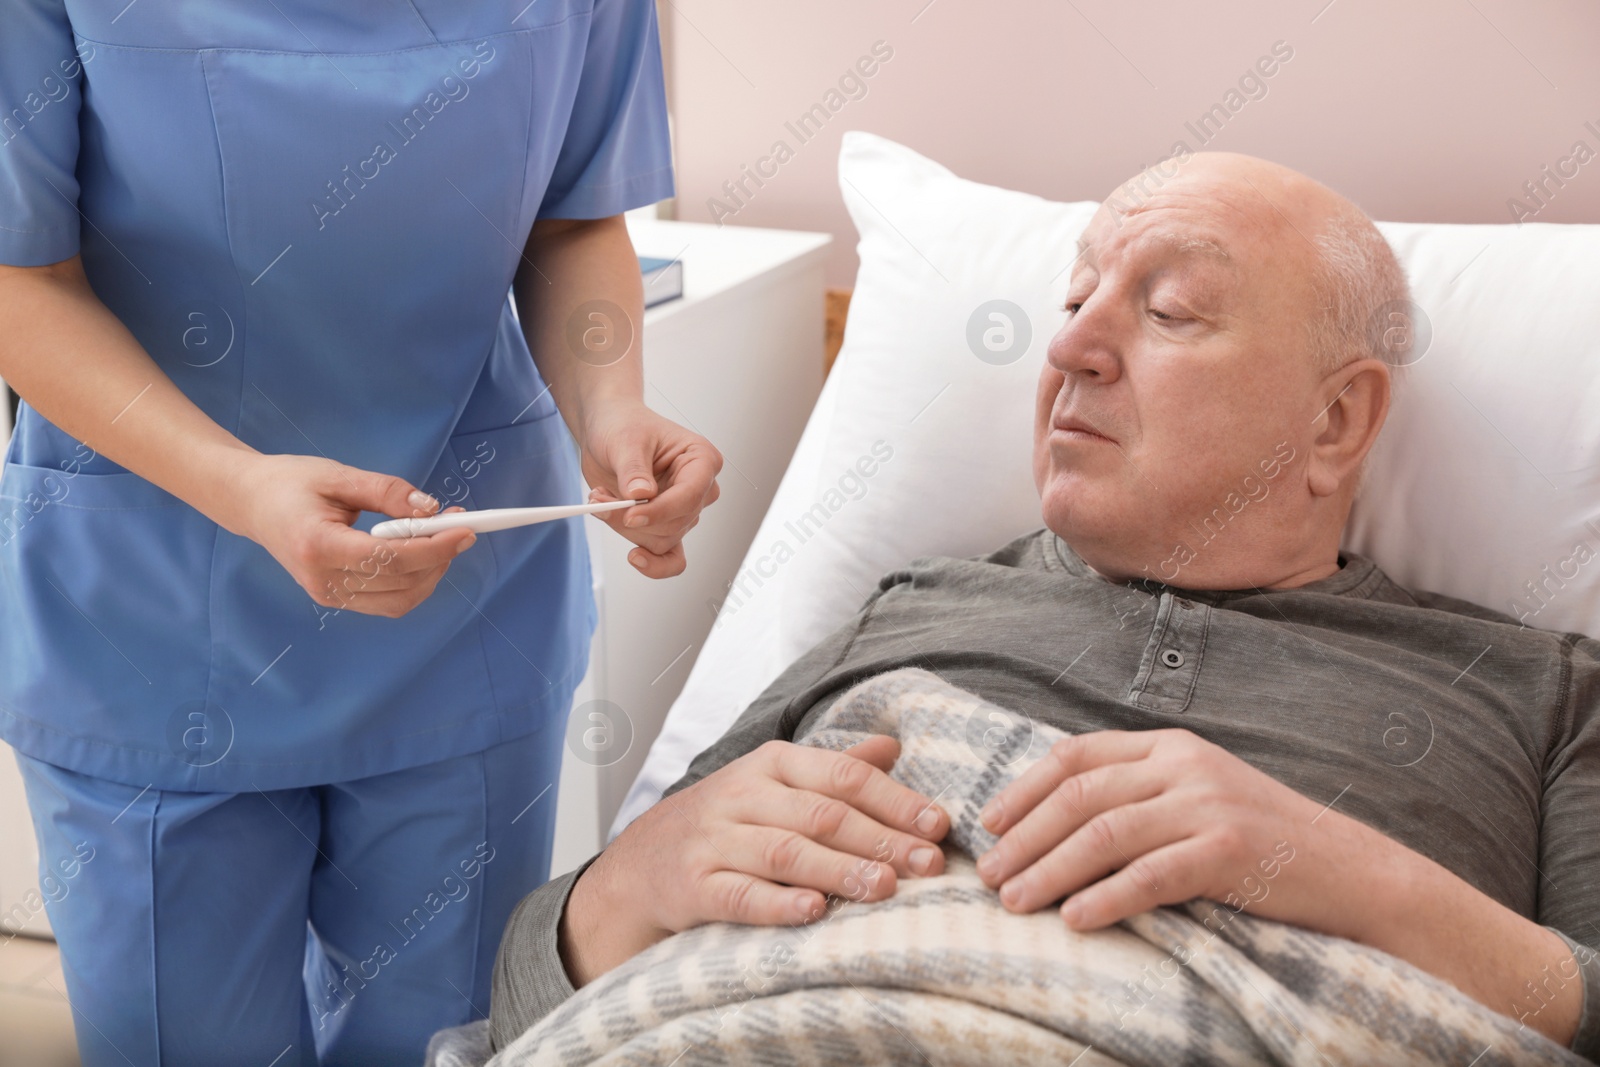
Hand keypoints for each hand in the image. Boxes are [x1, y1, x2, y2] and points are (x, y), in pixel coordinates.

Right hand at [227, 452, 476, 617]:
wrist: (251, 503)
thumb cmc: (290, 483)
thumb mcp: (339, 475)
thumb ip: (387, 492)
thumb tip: (431, 508)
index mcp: (319, 546)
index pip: (391, 559)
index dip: (434, 548)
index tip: (464, 529)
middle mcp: (323, 580)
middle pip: (401, 584)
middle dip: (439, 558)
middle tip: (460, 527)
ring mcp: (328, 594)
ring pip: (399, 601)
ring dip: (431, 573)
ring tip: (442, 539)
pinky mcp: (335, 598)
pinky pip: (387, 601)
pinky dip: (413, 581)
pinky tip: (420, 553)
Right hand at [560, 737, 949, 986]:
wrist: (638, 866)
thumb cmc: (726, 822)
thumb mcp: (774, 782)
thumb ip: (833, 767)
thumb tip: (893, 745)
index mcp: (771, 764)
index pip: (842, 776)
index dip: (894, 799)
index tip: (938, 825)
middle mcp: (743, 795)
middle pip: (821, 814)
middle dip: (880, 839)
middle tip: (927, 864)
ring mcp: (715, 841)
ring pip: (785, 852)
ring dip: (838, 870)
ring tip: (884, 887)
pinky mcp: (692, 886)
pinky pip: (739, 895)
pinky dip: (777, 904)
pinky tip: (814, 911)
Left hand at [577, 399, 720, 577]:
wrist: (608, 430)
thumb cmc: (623, 425)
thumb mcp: (625, 440)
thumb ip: (633, 469)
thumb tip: (641, 496)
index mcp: (701, 459)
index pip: (690, 496)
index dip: (660, 511)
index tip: (630, 515)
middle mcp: (700, 487)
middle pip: (676, 524)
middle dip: (634, 519)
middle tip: (601, 500)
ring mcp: (684, 509)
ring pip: (663, 540)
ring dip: (626, 528)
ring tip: (601, 501)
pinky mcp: (666, 525)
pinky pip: (671, 558)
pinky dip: (654, 564)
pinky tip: (635, 558)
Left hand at [974, 728, 1354, 932]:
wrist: (1353, 872)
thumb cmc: (1264, 842)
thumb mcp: (1199, 796)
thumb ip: (1140, 793)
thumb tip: (1055, 818)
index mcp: (1171, 746)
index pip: (1077, 754)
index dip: (1024, 788)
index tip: (988, 823)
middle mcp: (1185, 765)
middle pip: (1081, 794)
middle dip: (1025, 835)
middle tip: (990, 875)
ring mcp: (1208, 804)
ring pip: (1105, 832)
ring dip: (1050, 870)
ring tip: (1015, 902)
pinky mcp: (1229, 851)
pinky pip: (1150, 875)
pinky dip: (1106, 898)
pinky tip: (1075, 920)